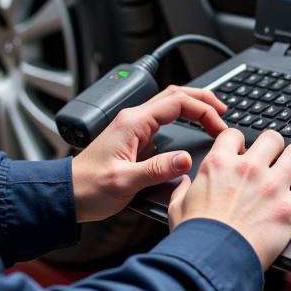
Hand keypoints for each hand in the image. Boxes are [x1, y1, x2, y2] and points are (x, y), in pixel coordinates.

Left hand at [71, 85, 227, 222]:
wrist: (67, 195)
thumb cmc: (89, 188)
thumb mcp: (125, 182)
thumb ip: (157, 170)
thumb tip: (186, 160)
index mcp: (133, 123)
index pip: (177, 102)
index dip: (203, 110)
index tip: (220, 126)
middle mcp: (133, 120)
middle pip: (174, 95)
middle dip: (202, 99)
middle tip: (224, 111)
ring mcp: (133, 127)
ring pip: (169, 105)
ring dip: (193, 106)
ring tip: (213, 116)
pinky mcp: (133, 139)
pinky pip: (163, 119)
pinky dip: (182, 118)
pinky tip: (191, 129)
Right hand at [168, 129, 290, 269]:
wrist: (212, 260)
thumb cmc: (195, 237)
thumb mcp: (178, 207)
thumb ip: (182, 190)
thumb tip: (183, 182)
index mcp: (220, 164)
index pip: (234, 136)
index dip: (239, 141)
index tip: (242, 150)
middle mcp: (249, 168)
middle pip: (272, 138)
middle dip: (275, 143)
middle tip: (277, 151)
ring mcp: (273, 186)